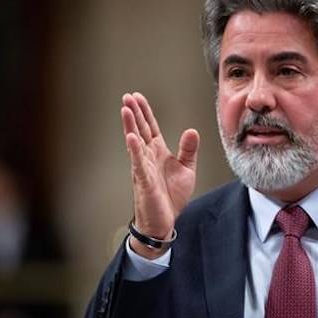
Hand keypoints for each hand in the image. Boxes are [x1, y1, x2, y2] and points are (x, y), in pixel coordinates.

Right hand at [121, 92, 199, 246]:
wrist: (164, 221)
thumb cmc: (171, 197)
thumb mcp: (186, 169)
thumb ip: (188, 150)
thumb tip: (192, 130)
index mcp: (158, 153)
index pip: (150, 128)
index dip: (145, 112)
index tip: (138, 97)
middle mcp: (148, 157)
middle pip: (140, 130)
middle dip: (134, 113)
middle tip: (127, 96)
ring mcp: (144, 168)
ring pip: (136, 143)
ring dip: (131, 125)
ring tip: (126, 109)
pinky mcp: (144, 181)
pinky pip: (139, 163)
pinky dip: (135, 150)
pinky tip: (131, 137)